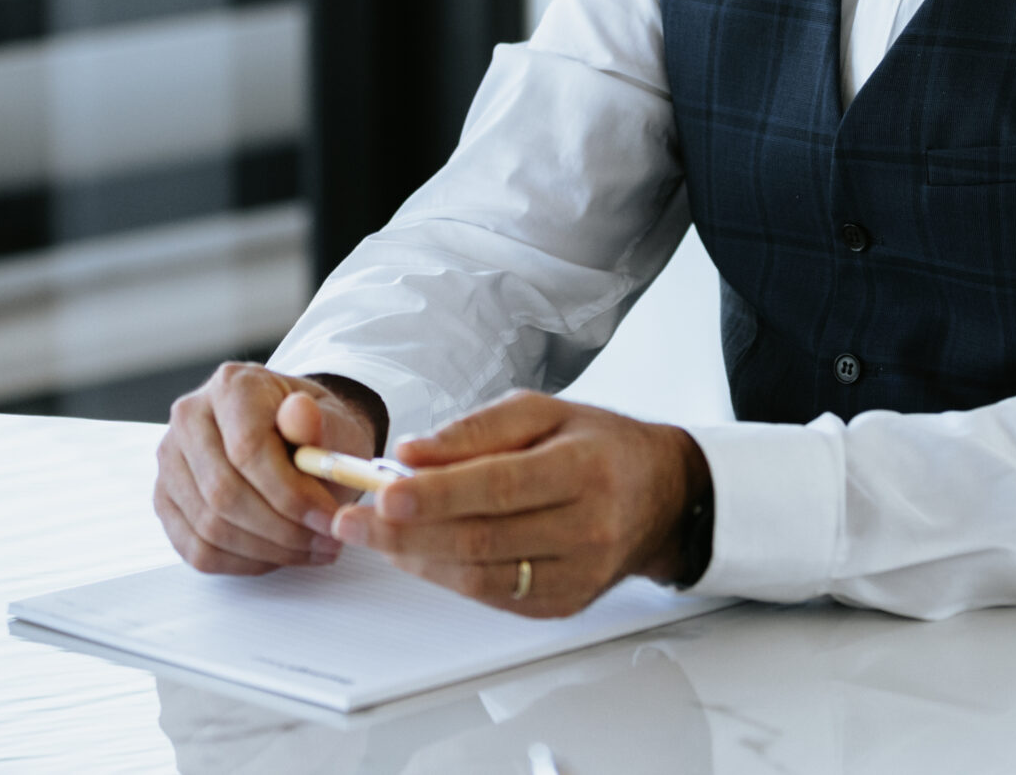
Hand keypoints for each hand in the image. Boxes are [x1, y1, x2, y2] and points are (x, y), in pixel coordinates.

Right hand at [155, 363, 384, 575]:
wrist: (293, 437)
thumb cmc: (314, 431)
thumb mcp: (333, 422)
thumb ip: (320, 424)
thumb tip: (300, 414)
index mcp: (232, 385)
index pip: (248, 448)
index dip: (291, 492)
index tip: (329, 518)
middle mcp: (190, 416)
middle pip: (223, 492)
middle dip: (282, 529)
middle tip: (327, 542)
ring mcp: (171, 460)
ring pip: (210, 527)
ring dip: (268, 550)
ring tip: (312, 549)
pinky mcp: (165, 499)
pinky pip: (197, 548)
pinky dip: (244, 562)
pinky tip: (279, 554)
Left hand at [329, 391, 710, 618]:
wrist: (661, 496)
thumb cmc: (597, 445)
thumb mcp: (544, 411)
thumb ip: (476, 431)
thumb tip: (413, 453)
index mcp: (585, 469)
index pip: (501, 486)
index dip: (438, 494)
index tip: (385, 493)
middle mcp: (587, 527)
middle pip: (482, 539)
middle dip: (407, 531)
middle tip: (354, 518)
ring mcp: (578, 575)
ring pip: (480, 577)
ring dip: (416, 558)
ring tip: (372, 535)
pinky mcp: (564, 605)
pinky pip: (492, 596)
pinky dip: (445, 575)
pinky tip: (416, 553)